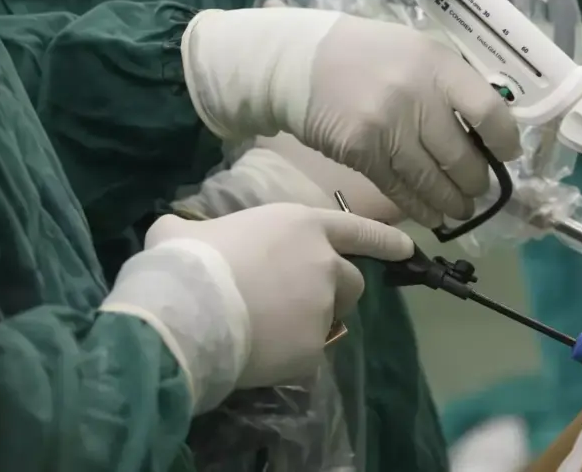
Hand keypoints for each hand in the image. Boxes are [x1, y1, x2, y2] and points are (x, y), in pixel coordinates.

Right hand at [101, 204, 412, 411]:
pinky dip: (288, 355)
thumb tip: (174, 231)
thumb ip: (193, 229)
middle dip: (335, 292)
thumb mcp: (183, 232)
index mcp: (301, 226)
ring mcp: (323, 306)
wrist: (188, 313)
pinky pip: (307, 353)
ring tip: (270, 329)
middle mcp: (323, 263)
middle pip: (351, 282)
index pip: (356, 229)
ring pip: (330, 319)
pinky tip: (258, 353)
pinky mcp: (314, 347)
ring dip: (312, 323)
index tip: (407, 249)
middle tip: (297, 303)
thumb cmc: (187, 261)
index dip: (383, 239)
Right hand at [182, 7, 521, 227]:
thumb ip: (452, 82)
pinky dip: (421, 208)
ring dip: (453, 202)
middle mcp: (415, 95)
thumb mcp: (417, 52)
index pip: (489, 110)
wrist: (300, 63)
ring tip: (462, 209)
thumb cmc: (368, 55)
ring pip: (433, 180)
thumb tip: (491, 124)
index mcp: (438, 64)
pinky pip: (400, 189)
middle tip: (480, 189)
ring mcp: (387, 126)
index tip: (508, 153)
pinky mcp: (361, 152)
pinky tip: (433, 215)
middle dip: (477, 181)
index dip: (504, 139)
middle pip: (462, 156)